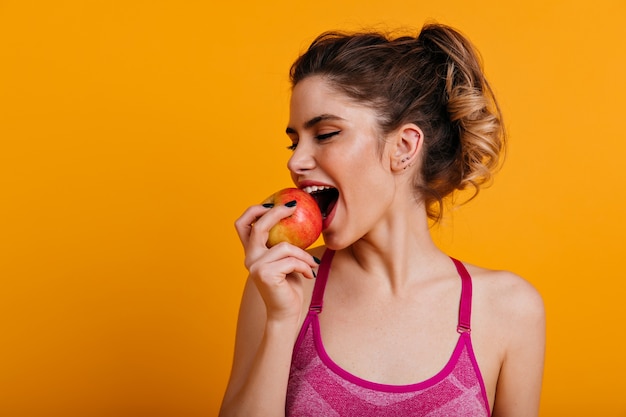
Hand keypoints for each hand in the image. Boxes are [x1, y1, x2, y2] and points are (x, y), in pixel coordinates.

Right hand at [234, 203, 317, 321]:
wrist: (285, 314)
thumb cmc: (289, 286)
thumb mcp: (286, 260)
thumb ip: (284, 244)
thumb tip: (297, 218)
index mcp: (252, 252)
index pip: (242, 224)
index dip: (254, 210)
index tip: (273, 202)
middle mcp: (249, 258)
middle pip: (259, 226)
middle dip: (277, 212)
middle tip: (295, 206)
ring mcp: (255, 266)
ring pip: (285, 246)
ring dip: (303, 255)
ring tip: (311, 265)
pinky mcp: (265, 274)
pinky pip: (291, 260)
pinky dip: (304, 266)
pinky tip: (309, 274)